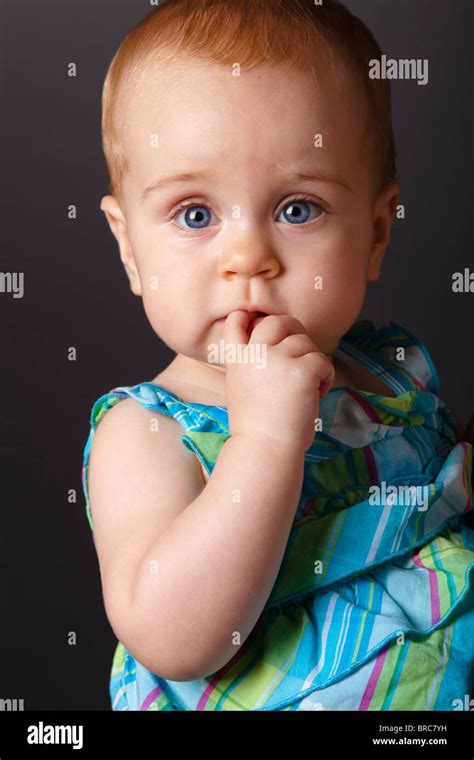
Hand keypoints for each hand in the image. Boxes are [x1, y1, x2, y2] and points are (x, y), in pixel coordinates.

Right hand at [223, 311, 334, 452]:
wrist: (264, 449)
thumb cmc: (257, 428)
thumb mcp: (242, 389)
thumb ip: (253, 366)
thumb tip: (278, 350)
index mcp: (238, 360)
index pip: (236, 323)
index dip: (247, 317)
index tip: (255, 320)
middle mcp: (256, 354)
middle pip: (277, 322)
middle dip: (294, 330)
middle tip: (303, 351)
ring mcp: (278, 359)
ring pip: (304, 342)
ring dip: (313, 360)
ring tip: (311, 386)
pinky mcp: (301, 370)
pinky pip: (322, 360)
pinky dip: (326, 376)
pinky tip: (320, 392)